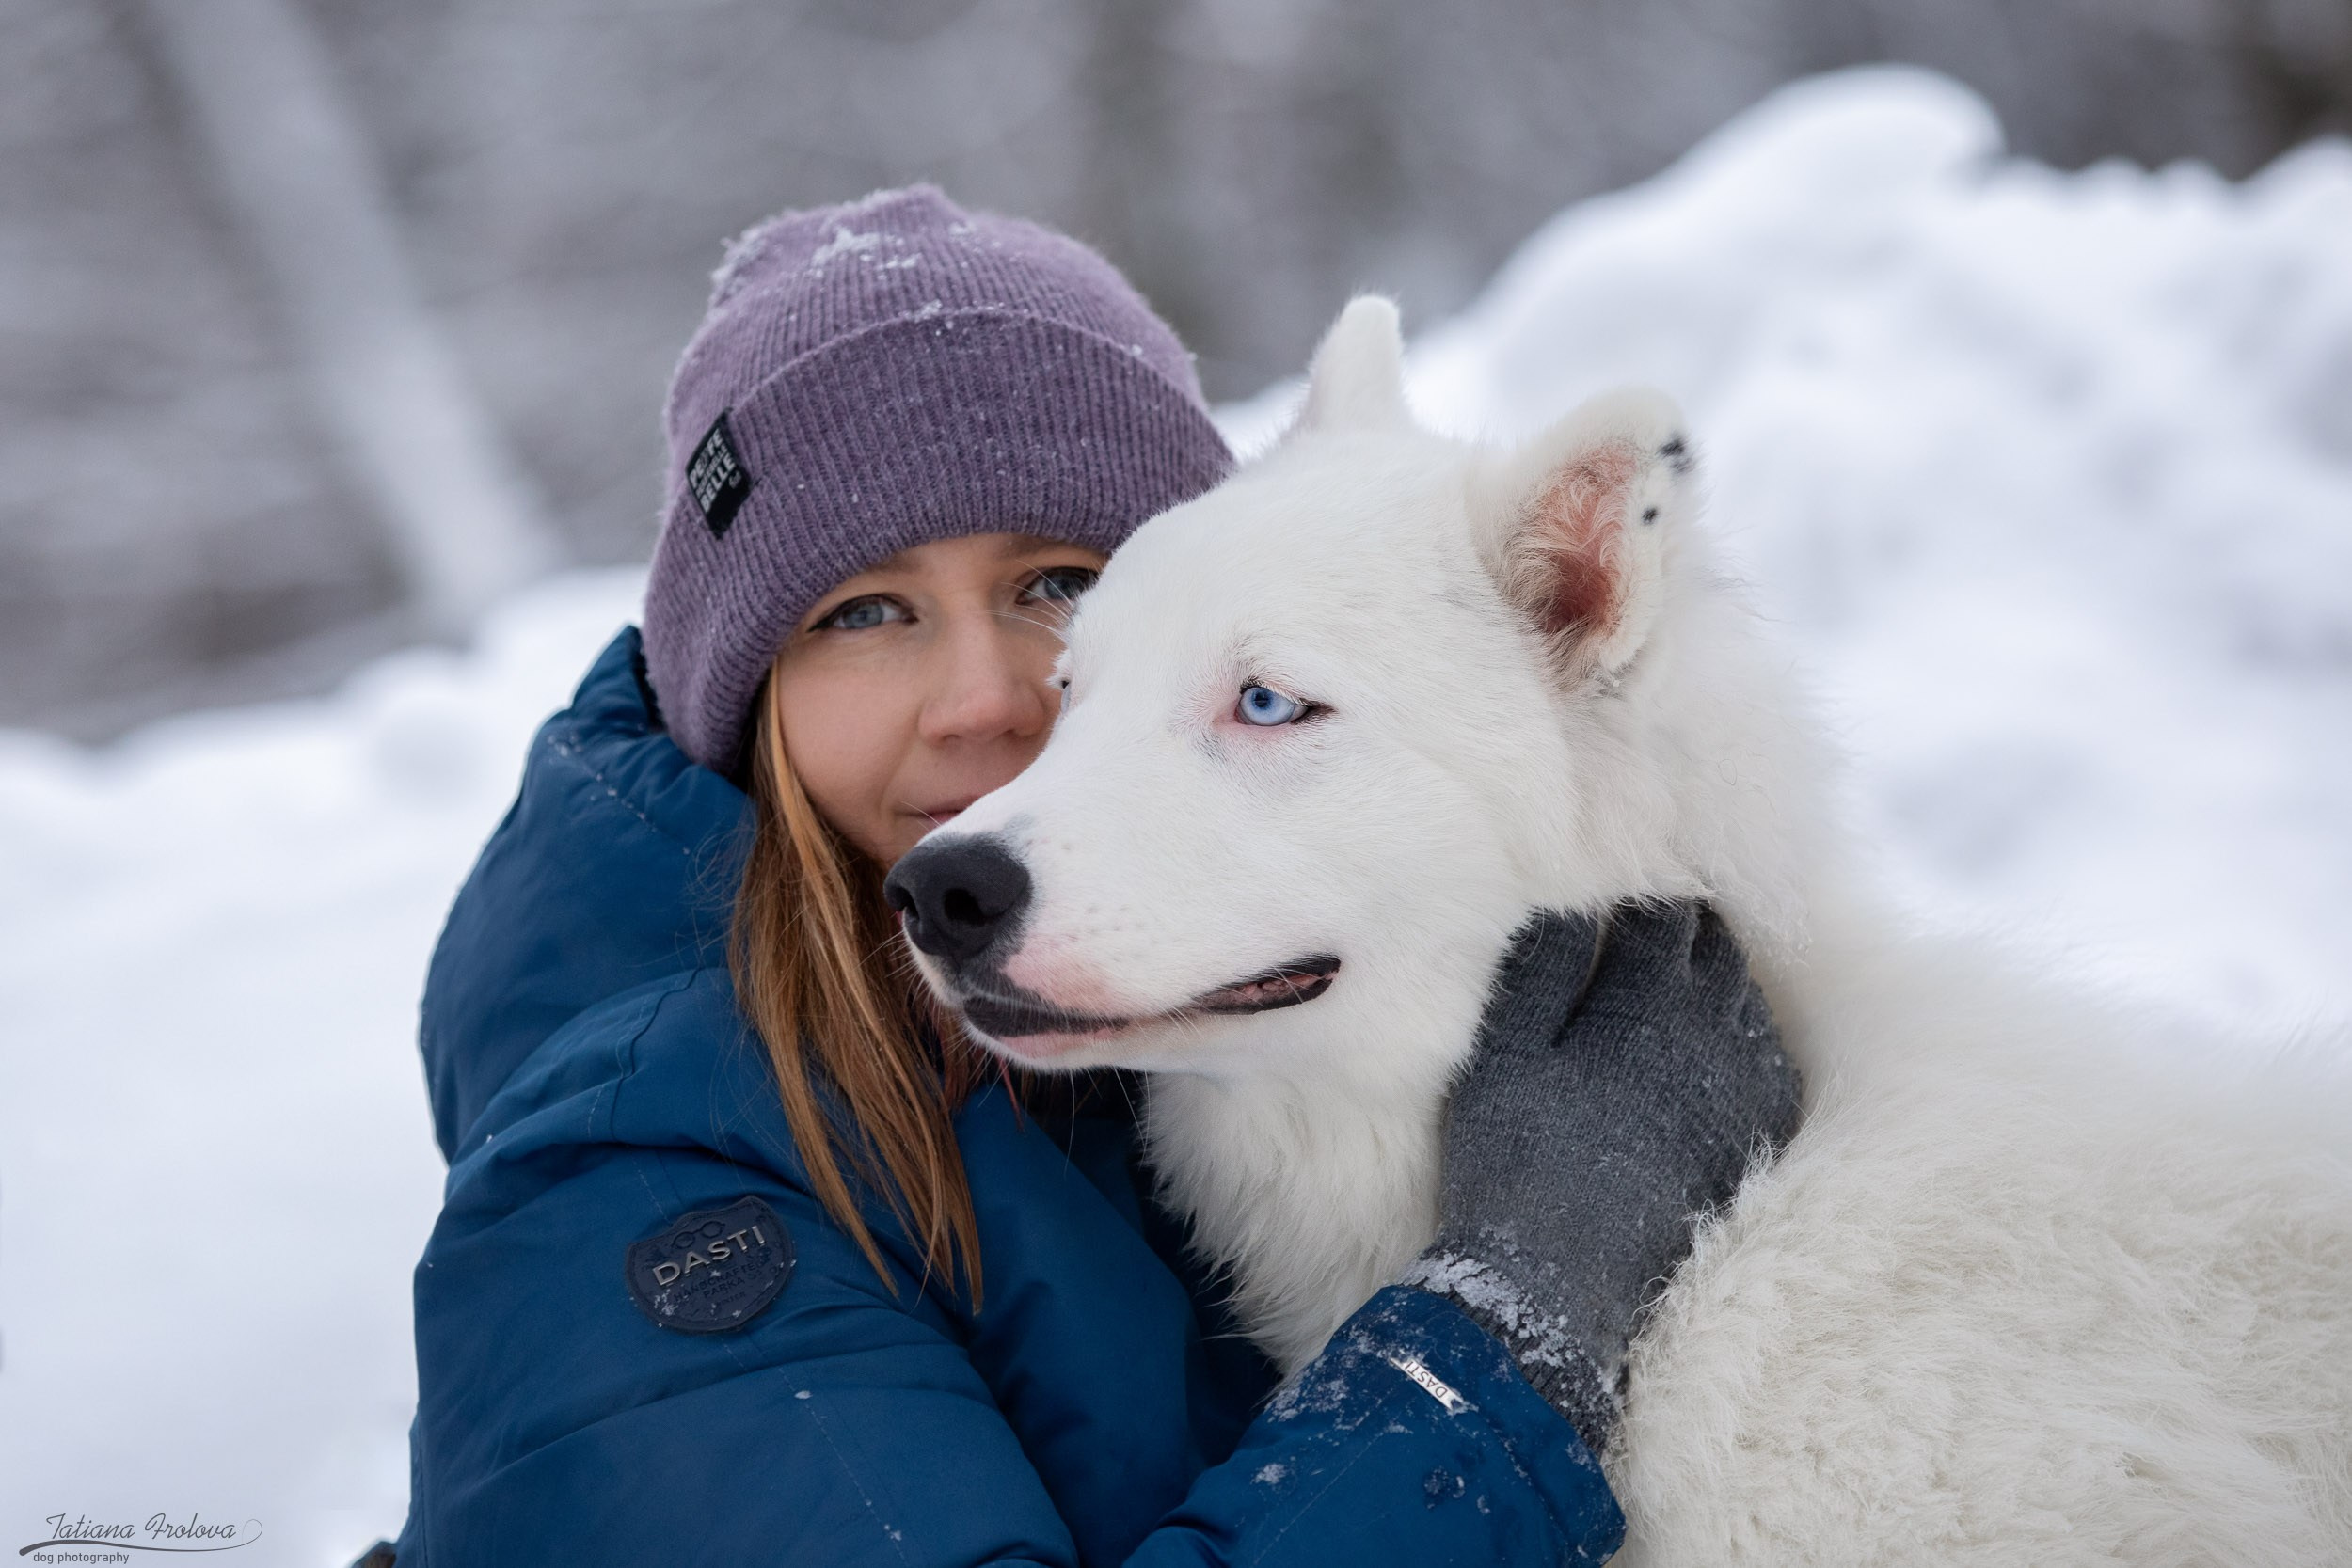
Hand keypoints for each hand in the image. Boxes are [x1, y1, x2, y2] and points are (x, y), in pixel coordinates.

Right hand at [1401, 901, 1801, 1453]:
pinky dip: (1740, 1036)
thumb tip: (1573, 905)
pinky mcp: (1755, 1139)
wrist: (1562, 1284)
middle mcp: (1715, 1035)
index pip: (1663, 915)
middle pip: (1717, 949)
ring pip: (1746, 1001)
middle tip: (1649, 917)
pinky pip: (1766, 1060)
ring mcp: (1746, 1089)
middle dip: (1685, 926)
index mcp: (1650, 1001)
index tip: (1616, 886)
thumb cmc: (1517, 1161)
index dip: (1640, 895)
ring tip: (1677, 972)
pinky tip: (1711, 1045)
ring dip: (1715, 977)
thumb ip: (1540, 970)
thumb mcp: (1504, 1057)